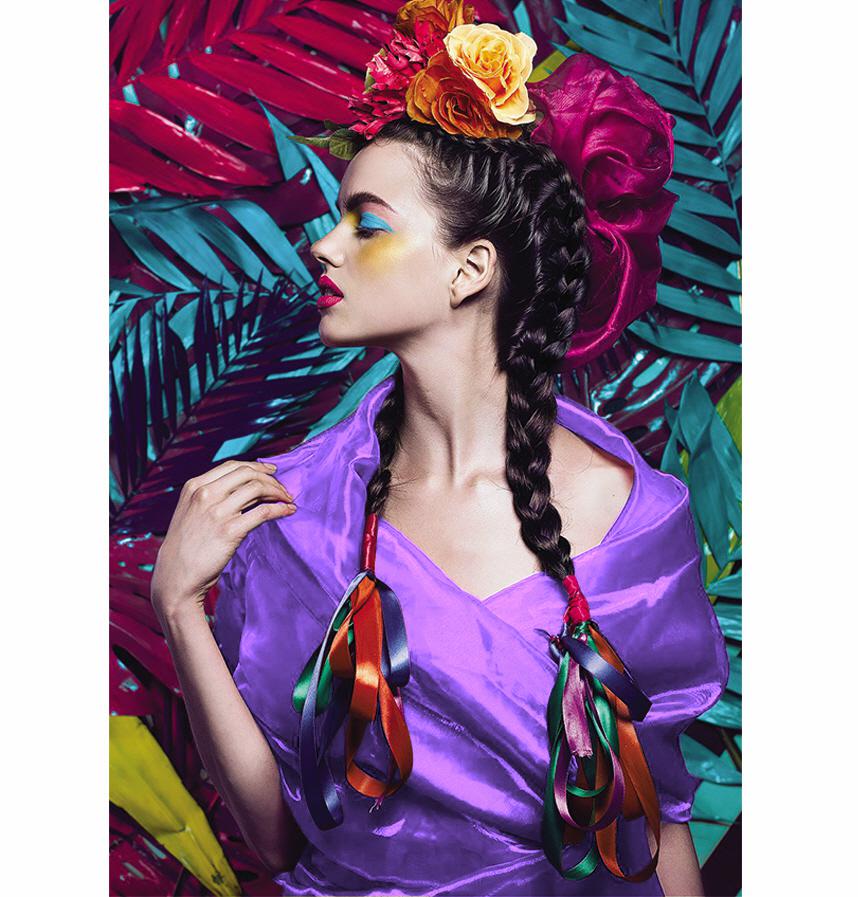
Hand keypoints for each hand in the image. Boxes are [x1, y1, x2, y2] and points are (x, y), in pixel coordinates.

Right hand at [150, 460, 295, 617]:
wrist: (176, 576)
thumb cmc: (186, 546)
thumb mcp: (190, 511)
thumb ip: (211, 496)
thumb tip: (247, 487)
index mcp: (194, 486)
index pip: (233, 466)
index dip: (256, 466)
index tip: (271, 471)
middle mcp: (204, 495)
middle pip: (247, 474)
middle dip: (270, 478)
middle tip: (283, 488)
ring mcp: (217, 512)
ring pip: (257, 488)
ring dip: (278, 491)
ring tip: (287, 499)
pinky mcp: (229, 531)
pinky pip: (263, 512)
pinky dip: (280, 509)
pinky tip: (288, 511)